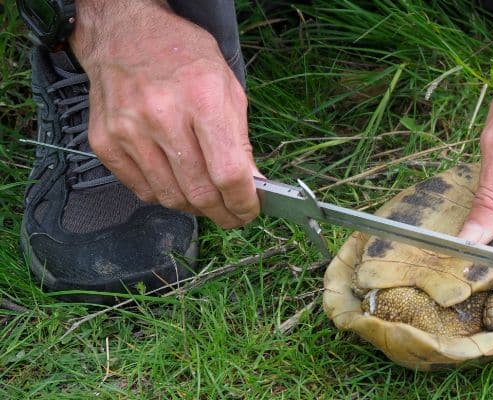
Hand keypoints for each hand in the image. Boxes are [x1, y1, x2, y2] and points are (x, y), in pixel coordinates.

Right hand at [69, 0, 258, 227]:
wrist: (124, 34)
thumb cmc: (183, 57)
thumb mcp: (227, 87)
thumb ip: (240, 139)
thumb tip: (251, 184)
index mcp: (202, 99)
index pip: (228, 172)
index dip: (243, 201)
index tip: (249, 210)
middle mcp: (162, 116)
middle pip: (199, 191)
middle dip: (223, 212)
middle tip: (233, 215)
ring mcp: (129, 131)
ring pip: (170, 197)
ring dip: (195, 208)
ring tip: (207, 201)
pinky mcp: (105, 142)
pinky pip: (142, 190)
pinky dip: (165, 196)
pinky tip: (177, 184)